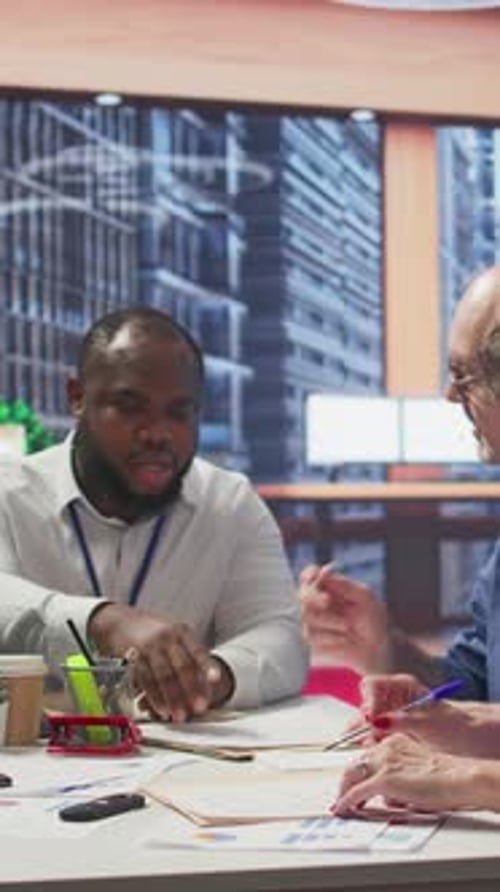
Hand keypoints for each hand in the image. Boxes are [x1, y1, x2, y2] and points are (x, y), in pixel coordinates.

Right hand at [88, 603, 233, 721]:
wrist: (123, 622)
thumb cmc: (156, 632)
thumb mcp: (176, 634)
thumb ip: (189, 654)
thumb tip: (205, 682)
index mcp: (181, 632)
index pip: (197, 650)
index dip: (207, 665)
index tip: (216, 679)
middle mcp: (166, 638)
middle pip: (181, 666)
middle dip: (191, 689)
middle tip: (199, 707)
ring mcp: (149, 648)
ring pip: (163, 676)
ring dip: (172, 699)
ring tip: (180, 715)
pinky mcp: (134, 659)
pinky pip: (146, 681)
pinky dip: (154, 697)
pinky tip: (162, 709)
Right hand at [299, 564, 389, 672]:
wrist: (375, 650)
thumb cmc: (373, 620)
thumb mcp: (365, 597)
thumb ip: (345, 584)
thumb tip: (324, 571)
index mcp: (330, 587)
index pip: (310, 575)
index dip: (309, 575)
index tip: (316, 577)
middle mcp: (318, 601)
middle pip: (303, 594)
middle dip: (313, 596)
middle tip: (327, 601)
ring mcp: (313, 620)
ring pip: (307, 615)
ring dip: (329, 620)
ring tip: (348, 627)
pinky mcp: (312, 638)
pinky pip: (311, 635)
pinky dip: (329, 636)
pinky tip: (344, 639)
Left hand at [331, 733, 477, 814]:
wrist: (458, 778)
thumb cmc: (446, 778)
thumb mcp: (416, 769)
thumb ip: (398, 775)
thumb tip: (387, 795)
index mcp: (395, 742)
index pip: (368, 756)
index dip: (359, 772)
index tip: (353, 781)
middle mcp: (386, 748)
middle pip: (356, 764)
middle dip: (347, 781)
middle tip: (343, 795)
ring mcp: (383, 762)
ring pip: (352, 776)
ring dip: (345, 791)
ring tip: (343, 804)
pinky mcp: (383, 779)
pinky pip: (356, 792)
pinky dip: (346, 801)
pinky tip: (343, 809)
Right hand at [358, 673, 479, 754]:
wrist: (466, 743)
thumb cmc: (452, 727)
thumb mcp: (427, 723)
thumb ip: (400, 720)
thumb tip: (374, 720)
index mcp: (402, 686)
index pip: (373, 685)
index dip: (369, 700)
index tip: (371, 719)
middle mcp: (392, 698)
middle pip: (366, 703)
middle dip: (364, 720)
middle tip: (369, 735)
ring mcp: (390, 714)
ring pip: (367, 722)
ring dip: (365, 733)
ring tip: (371, 745)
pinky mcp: (390, 732)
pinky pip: (372, 735)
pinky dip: (371, 742)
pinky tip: (375, 749)